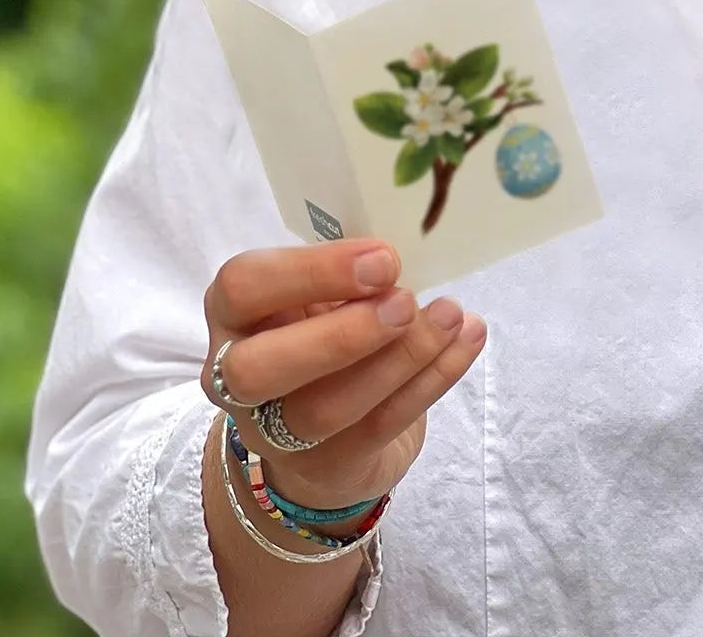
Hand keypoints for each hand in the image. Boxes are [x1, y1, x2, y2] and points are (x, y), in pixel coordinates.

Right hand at [201, 236, 486, 510]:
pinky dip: (433, 379)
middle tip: (405, 302)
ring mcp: (278, 433)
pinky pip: (382, 425)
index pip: (243, 287)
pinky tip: (468, 340)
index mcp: (235, 315)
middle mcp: (237, 379)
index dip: (310, 272)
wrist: (322, 442)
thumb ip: (345, 272)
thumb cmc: (322, 335)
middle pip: (258, 369)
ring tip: (451, 316)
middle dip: (340, 334)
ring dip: (400, 357)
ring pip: (326, 406)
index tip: (383, 258)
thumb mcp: (318, 296)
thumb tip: (410, 238)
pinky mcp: (331, 465)